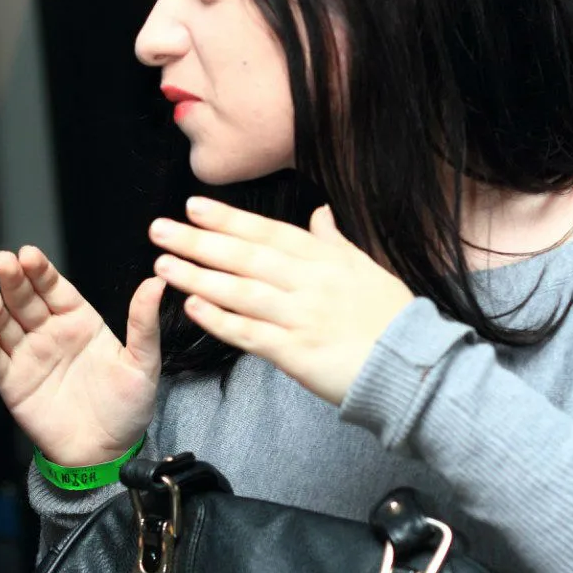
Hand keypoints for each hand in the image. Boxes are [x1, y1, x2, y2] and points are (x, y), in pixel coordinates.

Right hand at [0, 246, 165, 465]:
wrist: (109, 452)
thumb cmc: (128, 406)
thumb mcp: (143, 362)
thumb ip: (144, 323)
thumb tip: (157, 282)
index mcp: (80, 321)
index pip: (56, 289)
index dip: (41, 272)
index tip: (30, 254)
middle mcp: (51, 333)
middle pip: (26, 300)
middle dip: (13, 280)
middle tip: (4, 261)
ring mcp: (30, 357)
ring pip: (6, 326)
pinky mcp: (14, 385)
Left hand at [150, 198, 413, 405]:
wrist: (413, 366)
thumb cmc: (390, 317)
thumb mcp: (367, 267)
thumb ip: (335, 240)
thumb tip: (319, 212)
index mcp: (324, 259)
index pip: (268, 232)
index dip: (228, 219)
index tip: (193, 206)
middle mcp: (308, 282)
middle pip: (245, 257)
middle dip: (199, 241)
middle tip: (160, 229)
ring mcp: (300, 317)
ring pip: (241, 291)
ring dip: (199, 276)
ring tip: (163, 264)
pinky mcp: (296, 353)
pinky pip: (250, 333)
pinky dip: (220, 320)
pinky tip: (193, 306)